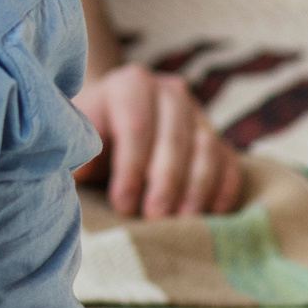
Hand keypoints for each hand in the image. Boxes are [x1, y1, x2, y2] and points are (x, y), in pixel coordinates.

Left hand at [72, 63, 244, 218]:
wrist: (114, 121)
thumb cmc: (92, 136)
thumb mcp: (78, 137)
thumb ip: (78, 150)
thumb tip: (82, 170)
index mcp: (130, 85)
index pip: (136, 126)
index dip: (130, 167)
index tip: (122, 205)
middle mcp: (169, 92)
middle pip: (174, 137)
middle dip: (166, 181)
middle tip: (156, 217)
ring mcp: (198, 113)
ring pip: (207, 147)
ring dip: (197, 187)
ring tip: (184, 221)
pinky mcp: (217, 138)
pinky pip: (229, 161)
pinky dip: (223, 188)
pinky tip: (213, 215)